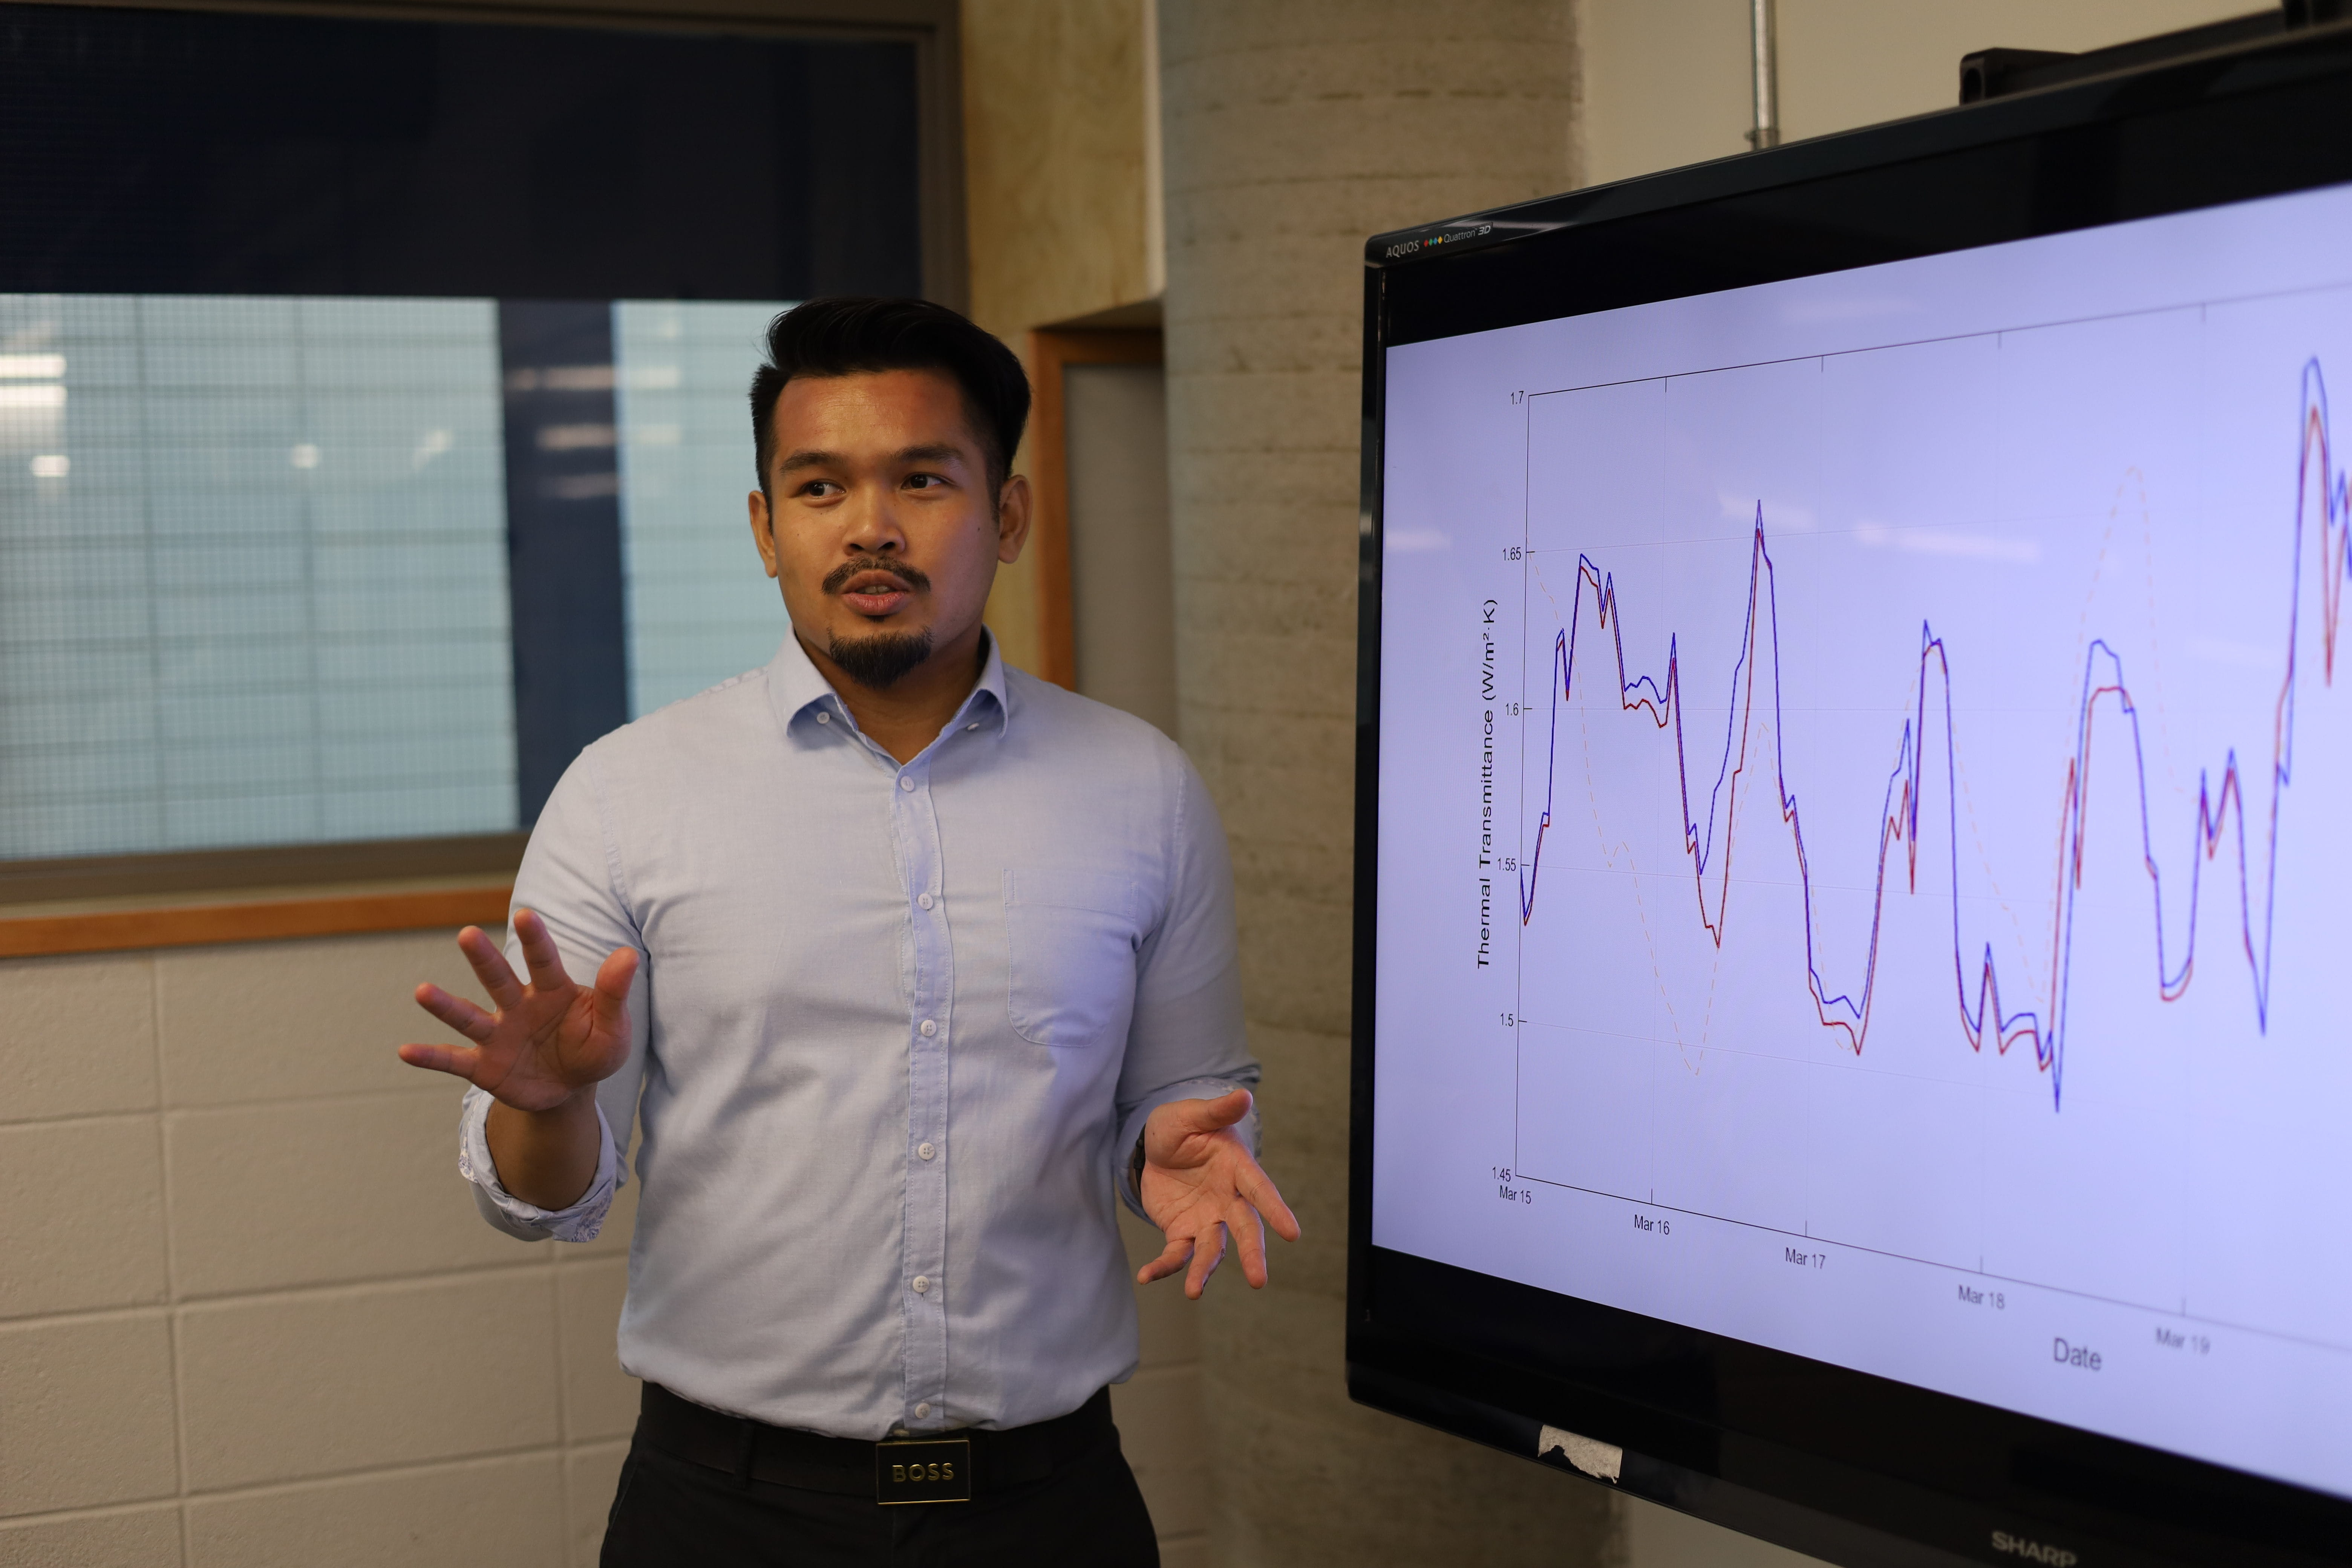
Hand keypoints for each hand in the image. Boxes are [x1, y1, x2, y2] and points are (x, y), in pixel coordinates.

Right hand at [397, 909, 637, 1111]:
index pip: (544, 961)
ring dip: (446, 1005)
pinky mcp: (484, 1066)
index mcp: (554, 993)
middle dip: (484, 959)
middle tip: (467, 934)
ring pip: (469, 1017)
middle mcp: (519, 1007)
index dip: (535, 940)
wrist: (571, 1088)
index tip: (525, 914)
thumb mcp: (613, 1029)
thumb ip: (615, 994)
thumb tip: (627, 954)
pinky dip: (431, 1057)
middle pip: (499, 979)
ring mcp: (499, 1035)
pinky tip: (405, 1051)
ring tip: (423, 991)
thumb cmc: (594, 1049)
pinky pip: (454, 1060)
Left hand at [1135, 1089, 1300, 1298]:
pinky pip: (1176, 1254)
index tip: (1292, 1233)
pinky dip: (1164, 1267)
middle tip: (1259, 1280)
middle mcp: (1227, 1198)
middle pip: (1244, 1228)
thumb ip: (1216, 1110)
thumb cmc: (1181, 1126)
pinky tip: (1146, 1276)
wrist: (1155, 1146)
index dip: (1275, 1209)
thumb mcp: (1192, 1114)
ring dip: (1205, 1271)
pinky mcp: (1182, 1231)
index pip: (1259, 1189)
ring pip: (1213, 1249)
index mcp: (1237, 1168)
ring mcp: (1206, 1218)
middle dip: (1252, 1253)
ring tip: (1193, 1291)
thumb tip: (1244, 1094)